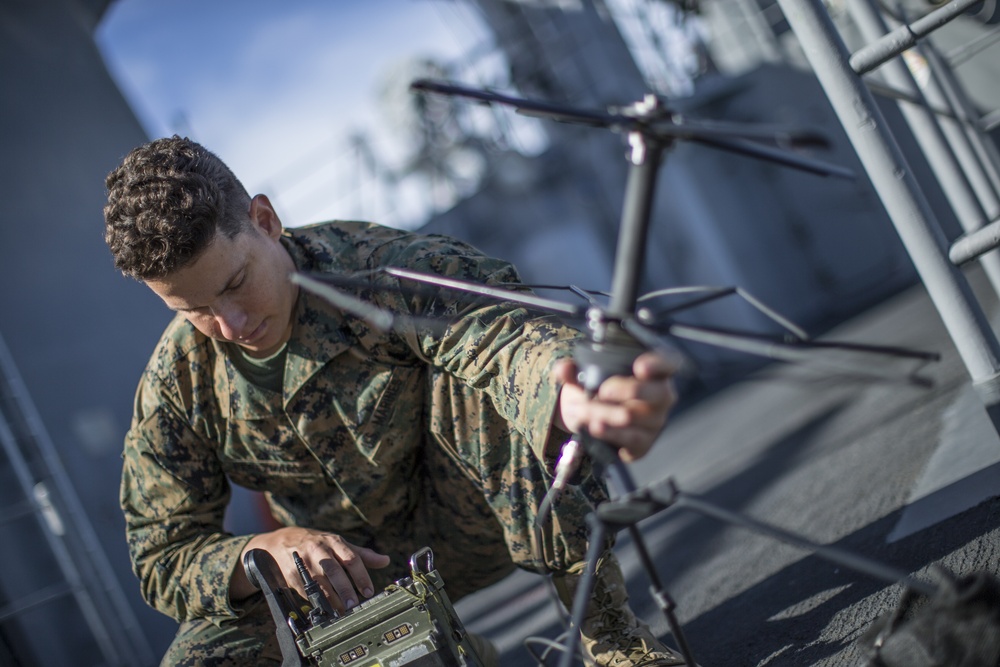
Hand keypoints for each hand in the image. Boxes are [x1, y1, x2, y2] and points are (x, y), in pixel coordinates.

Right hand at [231, 527, 389, 611]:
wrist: (279, 543)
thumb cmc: (315, 543)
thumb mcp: (337, 544)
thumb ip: (361, 554)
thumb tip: (385, 560)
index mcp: (333, 542)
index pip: (351, 558)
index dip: (361, 575)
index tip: (368, 591)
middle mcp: (318, 550)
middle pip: (334, 570)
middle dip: (345, 588)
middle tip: (354, 605)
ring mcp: (304, 562)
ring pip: (319, 582)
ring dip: (331, 599)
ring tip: (342, 612)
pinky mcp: (292, 574)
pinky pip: (305, 590)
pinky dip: (316, 601)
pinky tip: (325, 610)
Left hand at [553, 351, 677, 461]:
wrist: (593, 420)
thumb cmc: (598, 389)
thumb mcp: (586, 375)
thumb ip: (575, 370)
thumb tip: (562, 369)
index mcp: (654, 372)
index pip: (668, 363)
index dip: (658, 364)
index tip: (639, 367)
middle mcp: (662, 396)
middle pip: (657, 392)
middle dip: (625, 390)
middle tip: (602, 391)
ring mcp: (656, 421)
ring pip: (633, 415)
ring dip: (603, 412)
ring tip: (582, 409)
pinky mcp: (644, 442)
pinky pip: (630, 438)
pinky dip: (609, 432)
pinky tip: (594, 427)